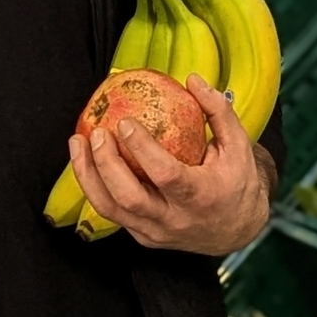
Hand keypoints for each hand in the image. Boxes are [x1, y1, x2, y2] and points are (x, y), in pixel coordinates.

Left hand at [69, 74, 272, 255]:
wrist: (237, 231)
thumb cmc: (236, 182)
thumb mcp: (238, 146)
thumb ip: (217, 111)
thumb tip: (192, 79)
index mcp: (201, 197)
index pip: (166, 175)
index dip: (142, 149)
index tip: (125, 122)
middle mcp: (176, 220)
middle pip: (130, 198)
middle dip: (107, 164)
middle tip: (97, 133)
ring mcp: (156, 233)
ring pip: (111, 210)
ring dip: (88, 176)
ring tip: (78, 142)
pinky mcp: (144, 237)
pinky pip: (112, 212)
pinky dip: (95, 186)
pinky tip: (86, 160)